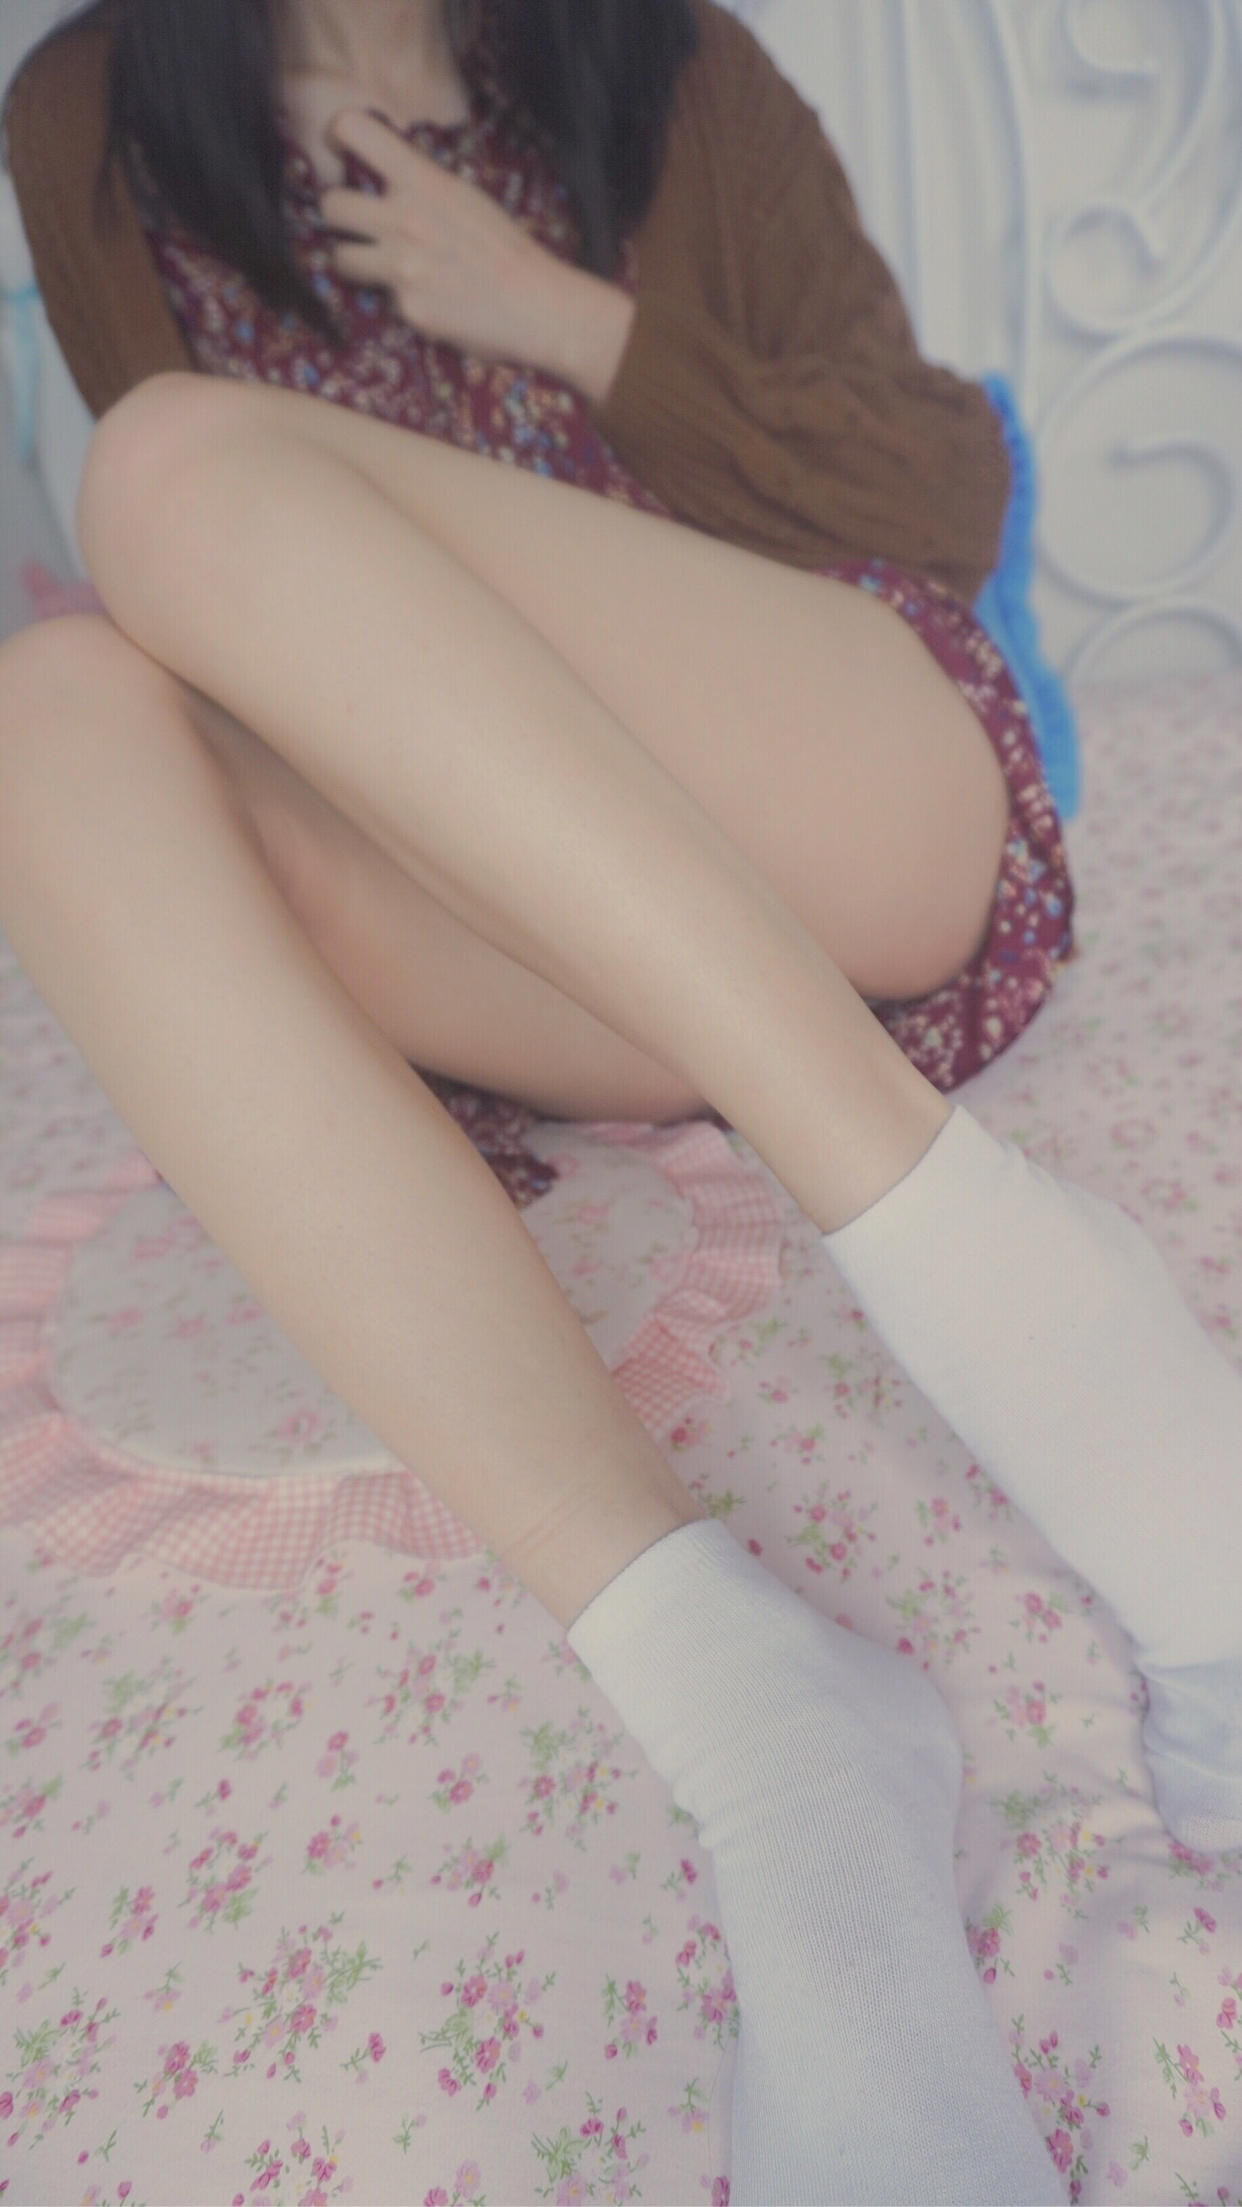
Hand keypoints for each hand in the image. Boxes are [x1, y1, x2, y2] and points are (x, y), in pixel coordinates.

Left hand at [319, 109, 633, 401]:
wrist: (537, 304)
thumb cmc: (507, 249)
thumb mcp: (464, 197)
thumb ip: (422, 186)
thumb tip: (387, 179)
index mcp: (423, 180)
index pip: (354, 130)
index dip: (337, 137)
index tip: (340, 153)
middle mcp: (404, 218)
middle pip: (330, 204)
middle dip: (337, 215)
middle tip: (354, 223)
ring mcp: (401, 266)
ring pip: (339, 256)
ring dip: (353, 259)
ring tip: (379, 264)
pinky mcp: (407, 308)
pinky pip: (381, 300)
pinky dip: (399, 300)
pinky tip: (430, 299)